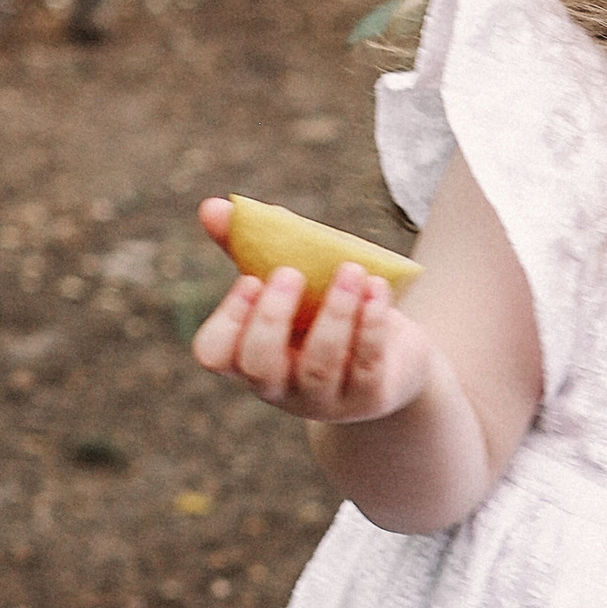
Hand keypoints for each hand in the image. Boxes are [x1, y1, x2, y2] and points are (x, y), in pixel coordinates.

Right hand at [192, 195, 435, 425]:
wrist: (393, 353)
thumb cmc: (325, 311)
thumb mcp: (291, 280)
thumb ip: (250, 246)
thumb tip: (212, 207)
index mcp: (249, 357)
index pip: (214, 353)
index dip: (228, 319)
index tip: (251, 278)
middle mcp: (281, 387)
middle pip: (259, 366)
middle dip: (272, 317)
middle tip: (290, 272)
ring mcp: (325, 400)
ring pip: (319, 366)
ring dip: (334, 313)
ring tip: (351, 269)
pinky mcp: (370, 399)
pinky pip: (367, 366)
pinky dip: (371, 324)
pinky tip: (376, 287)